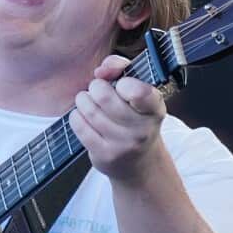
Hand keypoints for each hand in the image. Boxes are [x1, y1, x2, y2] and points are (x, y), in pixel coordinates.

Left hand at [68, 55, 166, 182]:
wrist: (138, 163)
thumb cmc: (134, 118)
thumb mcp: (137, 92)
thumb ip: (121, 68)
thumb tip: (101, 69)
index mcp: (154, 108)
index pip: (139, 91)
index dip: (123, 83)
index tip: (120, 85)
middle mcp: (142, 129)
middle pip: (104, 96)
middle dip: (95, 87)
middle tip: (98, 91)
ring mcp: (123, 144)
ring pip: (89, 110)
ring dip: (84, 100)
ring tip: (89, 102)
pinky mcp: (105, 155)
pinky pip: (79, 125)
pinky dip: (77, 116)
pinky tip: (84, 116)